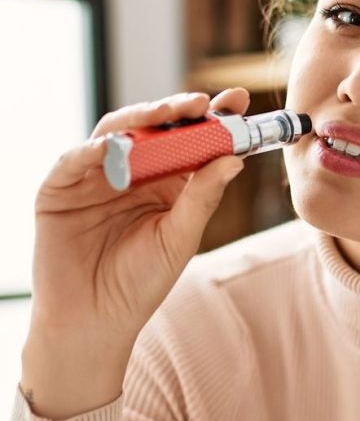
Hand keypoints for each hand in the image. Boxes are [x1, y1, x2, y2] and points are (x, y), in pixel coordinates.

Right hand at [28, 87, 249, 349]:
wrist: (94, 320)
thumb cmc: (141, 283)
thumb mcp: (180, 238)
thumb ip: (202, 198)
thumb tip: (234, 160)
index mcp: (166, 183)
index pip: (191, 141)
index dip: (213, 119)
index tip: (238, 100)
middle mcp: (132, 173)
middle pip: (155, 130)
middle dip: (178, 112)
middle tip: (202, 101)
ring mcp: (94, 177)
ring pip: (116, 133)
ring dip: (140, 120)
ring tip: (166, 114)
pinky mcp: (59, 188)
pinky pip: (73, 159)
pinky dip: (92, 149)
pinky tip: (113, 146)